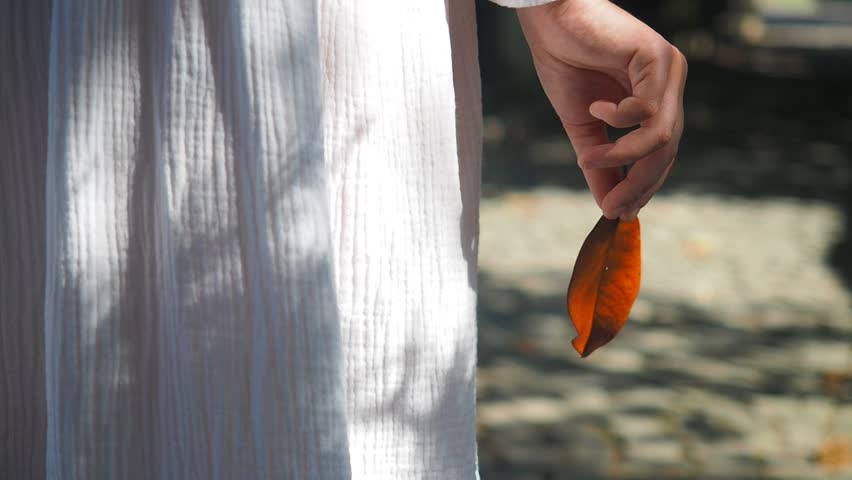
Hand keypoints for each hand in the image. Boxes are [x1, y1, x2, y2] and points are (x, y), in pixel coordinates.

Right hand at [517, 0, 686, 219]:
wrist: (549, 20)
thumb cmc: (564, 62)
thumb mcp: (582, 126)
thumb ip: (599, 163)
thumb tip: (607, 205)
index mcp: (657, 100)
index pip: (662, 154)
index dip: (642, 186)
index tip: (616, 211)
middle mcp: (670, 85)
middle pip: (667, 151)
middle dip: (639, 184)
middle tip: (610, 205)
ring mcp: (668, 70)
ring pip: (662, 136)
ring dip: (624, 156)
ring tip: (591, 157)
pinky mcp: (656, 57)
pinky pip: (646, 109)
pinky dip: (619, 119)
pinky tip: (597, 107)